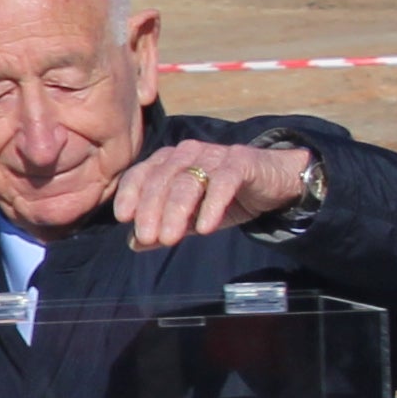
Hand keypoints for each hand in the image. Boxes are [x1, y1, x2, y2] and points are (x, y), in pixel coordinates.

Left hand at [111, 138, 315, 251]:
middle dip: (150, 210)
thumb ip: (163, 229)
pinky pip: (223, 182)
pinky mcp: (240, 162)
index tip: (123, 218)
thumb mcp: (191, 219)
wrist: (273, 183)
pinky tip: (205, 228)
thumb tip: (133, 244)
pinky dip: (212, 205)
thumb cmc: (223, 199)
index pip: (140, 174)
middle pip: (161, 180)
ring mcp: (214, 155)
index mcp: (168, 161)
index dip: (129, 194)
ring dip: (175, 211)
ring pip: (187, 181)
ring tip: (169, 238)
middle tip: (146, 237)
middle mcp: (187, 153)